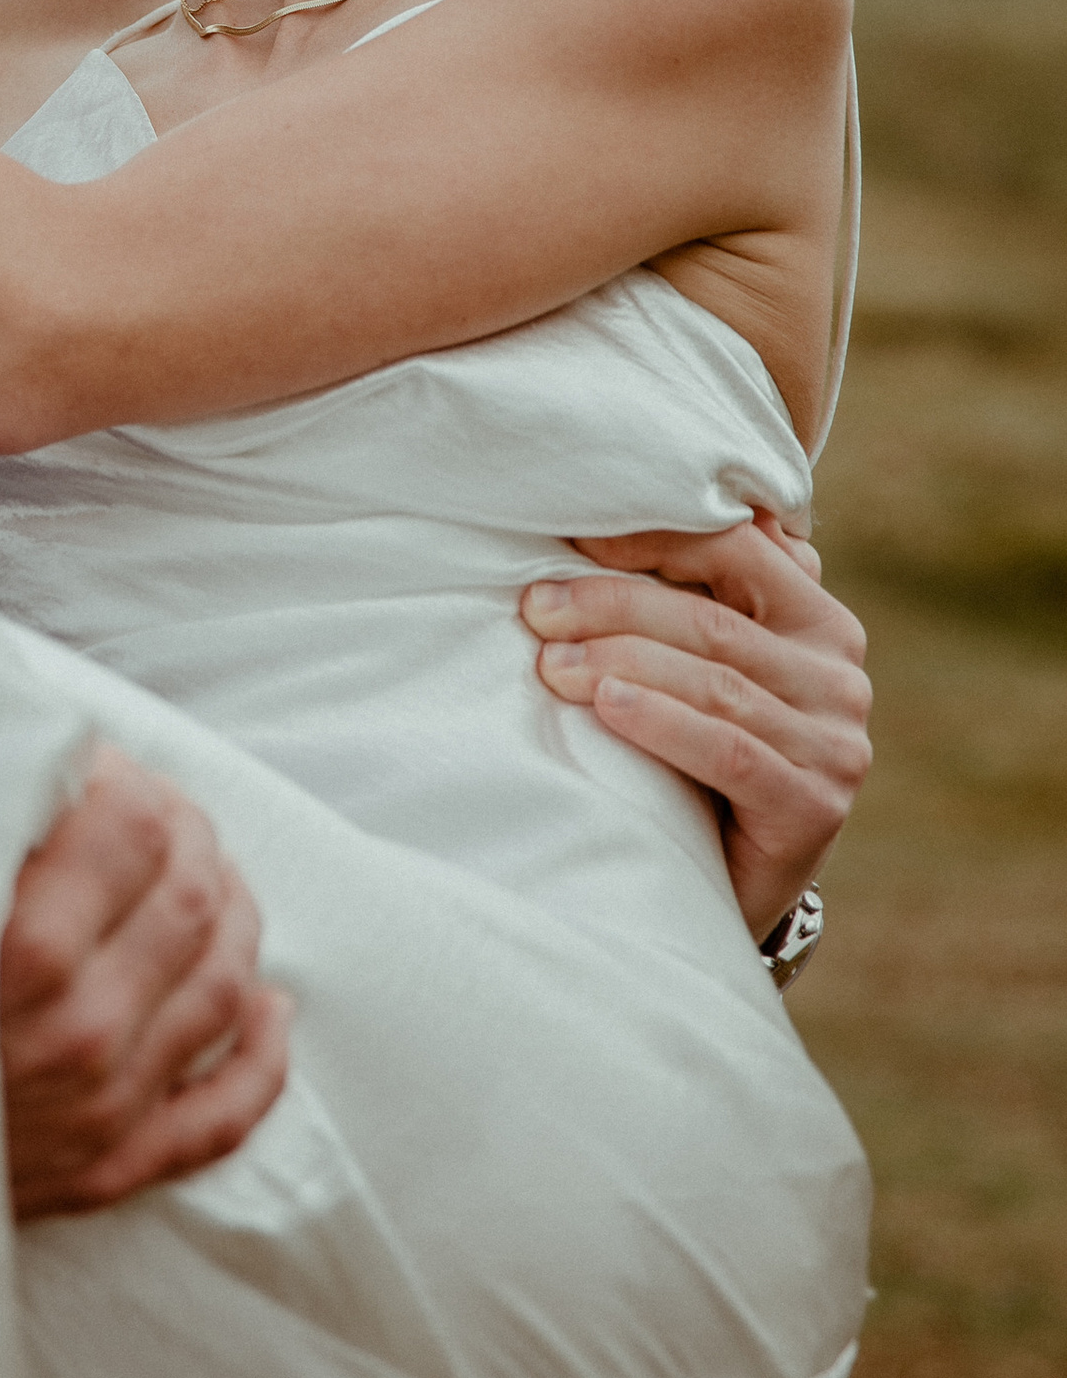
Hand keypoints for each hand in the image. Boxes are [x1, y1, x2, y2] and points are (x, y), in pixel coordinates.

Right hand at [0, 743, 289, 1219]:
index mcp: (21, 948)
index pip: (138, 826)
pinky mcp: (107, 1169)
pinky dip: (263, 1054)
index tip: (96, 765)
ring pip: (225, 987)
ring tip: (211, 875)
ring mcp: (103, 1106)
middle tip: (153, 809)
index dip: (128, 777)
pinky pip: (223, 1114)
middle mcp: (79, 1029)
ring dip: (235, 916)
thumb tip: (29, 753)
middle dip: (189, 835)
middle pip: (195, 898)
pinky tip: (271, 1005)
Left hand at [521, 514, 871, 943]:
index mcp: (820, 621)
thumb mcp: (707, 665)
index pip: (736, 552)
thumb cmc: (703, 754)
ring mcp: (836, 745)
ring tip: (550, 663)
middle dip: (613, 607)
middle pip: (712, 622)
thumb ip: (702, 591)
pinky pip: (727, 751)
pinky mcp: (815, 807)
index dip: (652, 537)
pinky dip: (662, 724)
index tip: (569, 537)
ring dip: (621, 664)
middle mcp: (841, 676)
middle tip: (535, 609)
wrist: (733, 880)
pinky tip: (606, 708)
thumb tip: (641, 496)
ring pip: (714, 685)